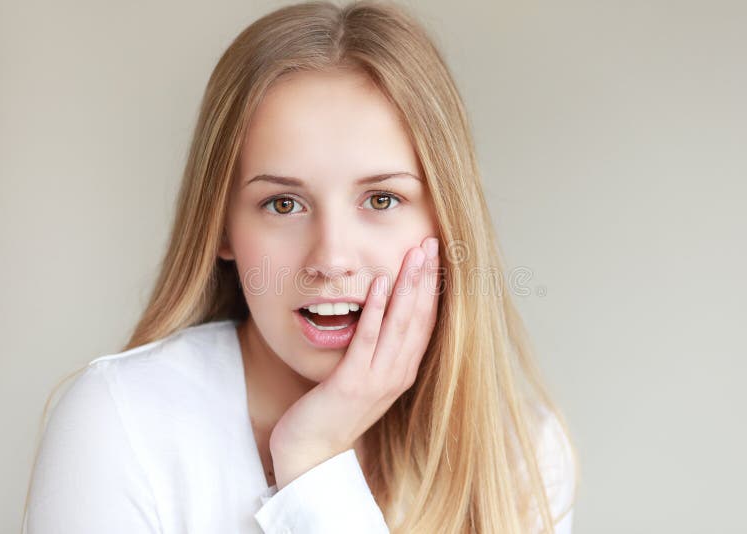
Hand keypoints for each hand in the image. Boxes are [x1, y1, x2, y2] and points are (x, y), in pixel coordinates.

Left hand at [269, 235, 440, 487]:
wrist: (311, 453)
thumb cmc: (333, 411)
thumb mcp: (363, 377)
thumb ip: (376, 349)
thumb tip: (381, 314)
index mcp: (403, 371)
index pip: (426, 322)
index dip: (432, 287)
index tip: (435, 256)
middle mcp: (397, 374)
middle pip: (419, 317)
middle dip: (426, 278)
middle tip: (431, 243)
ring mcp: (377, 380)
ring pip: (400, 324)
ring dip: (408, 285)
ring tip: (414, 254)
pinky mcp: (352, 383)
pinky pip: (367, 339)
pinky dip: (377, 309)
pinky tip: (380, 282)